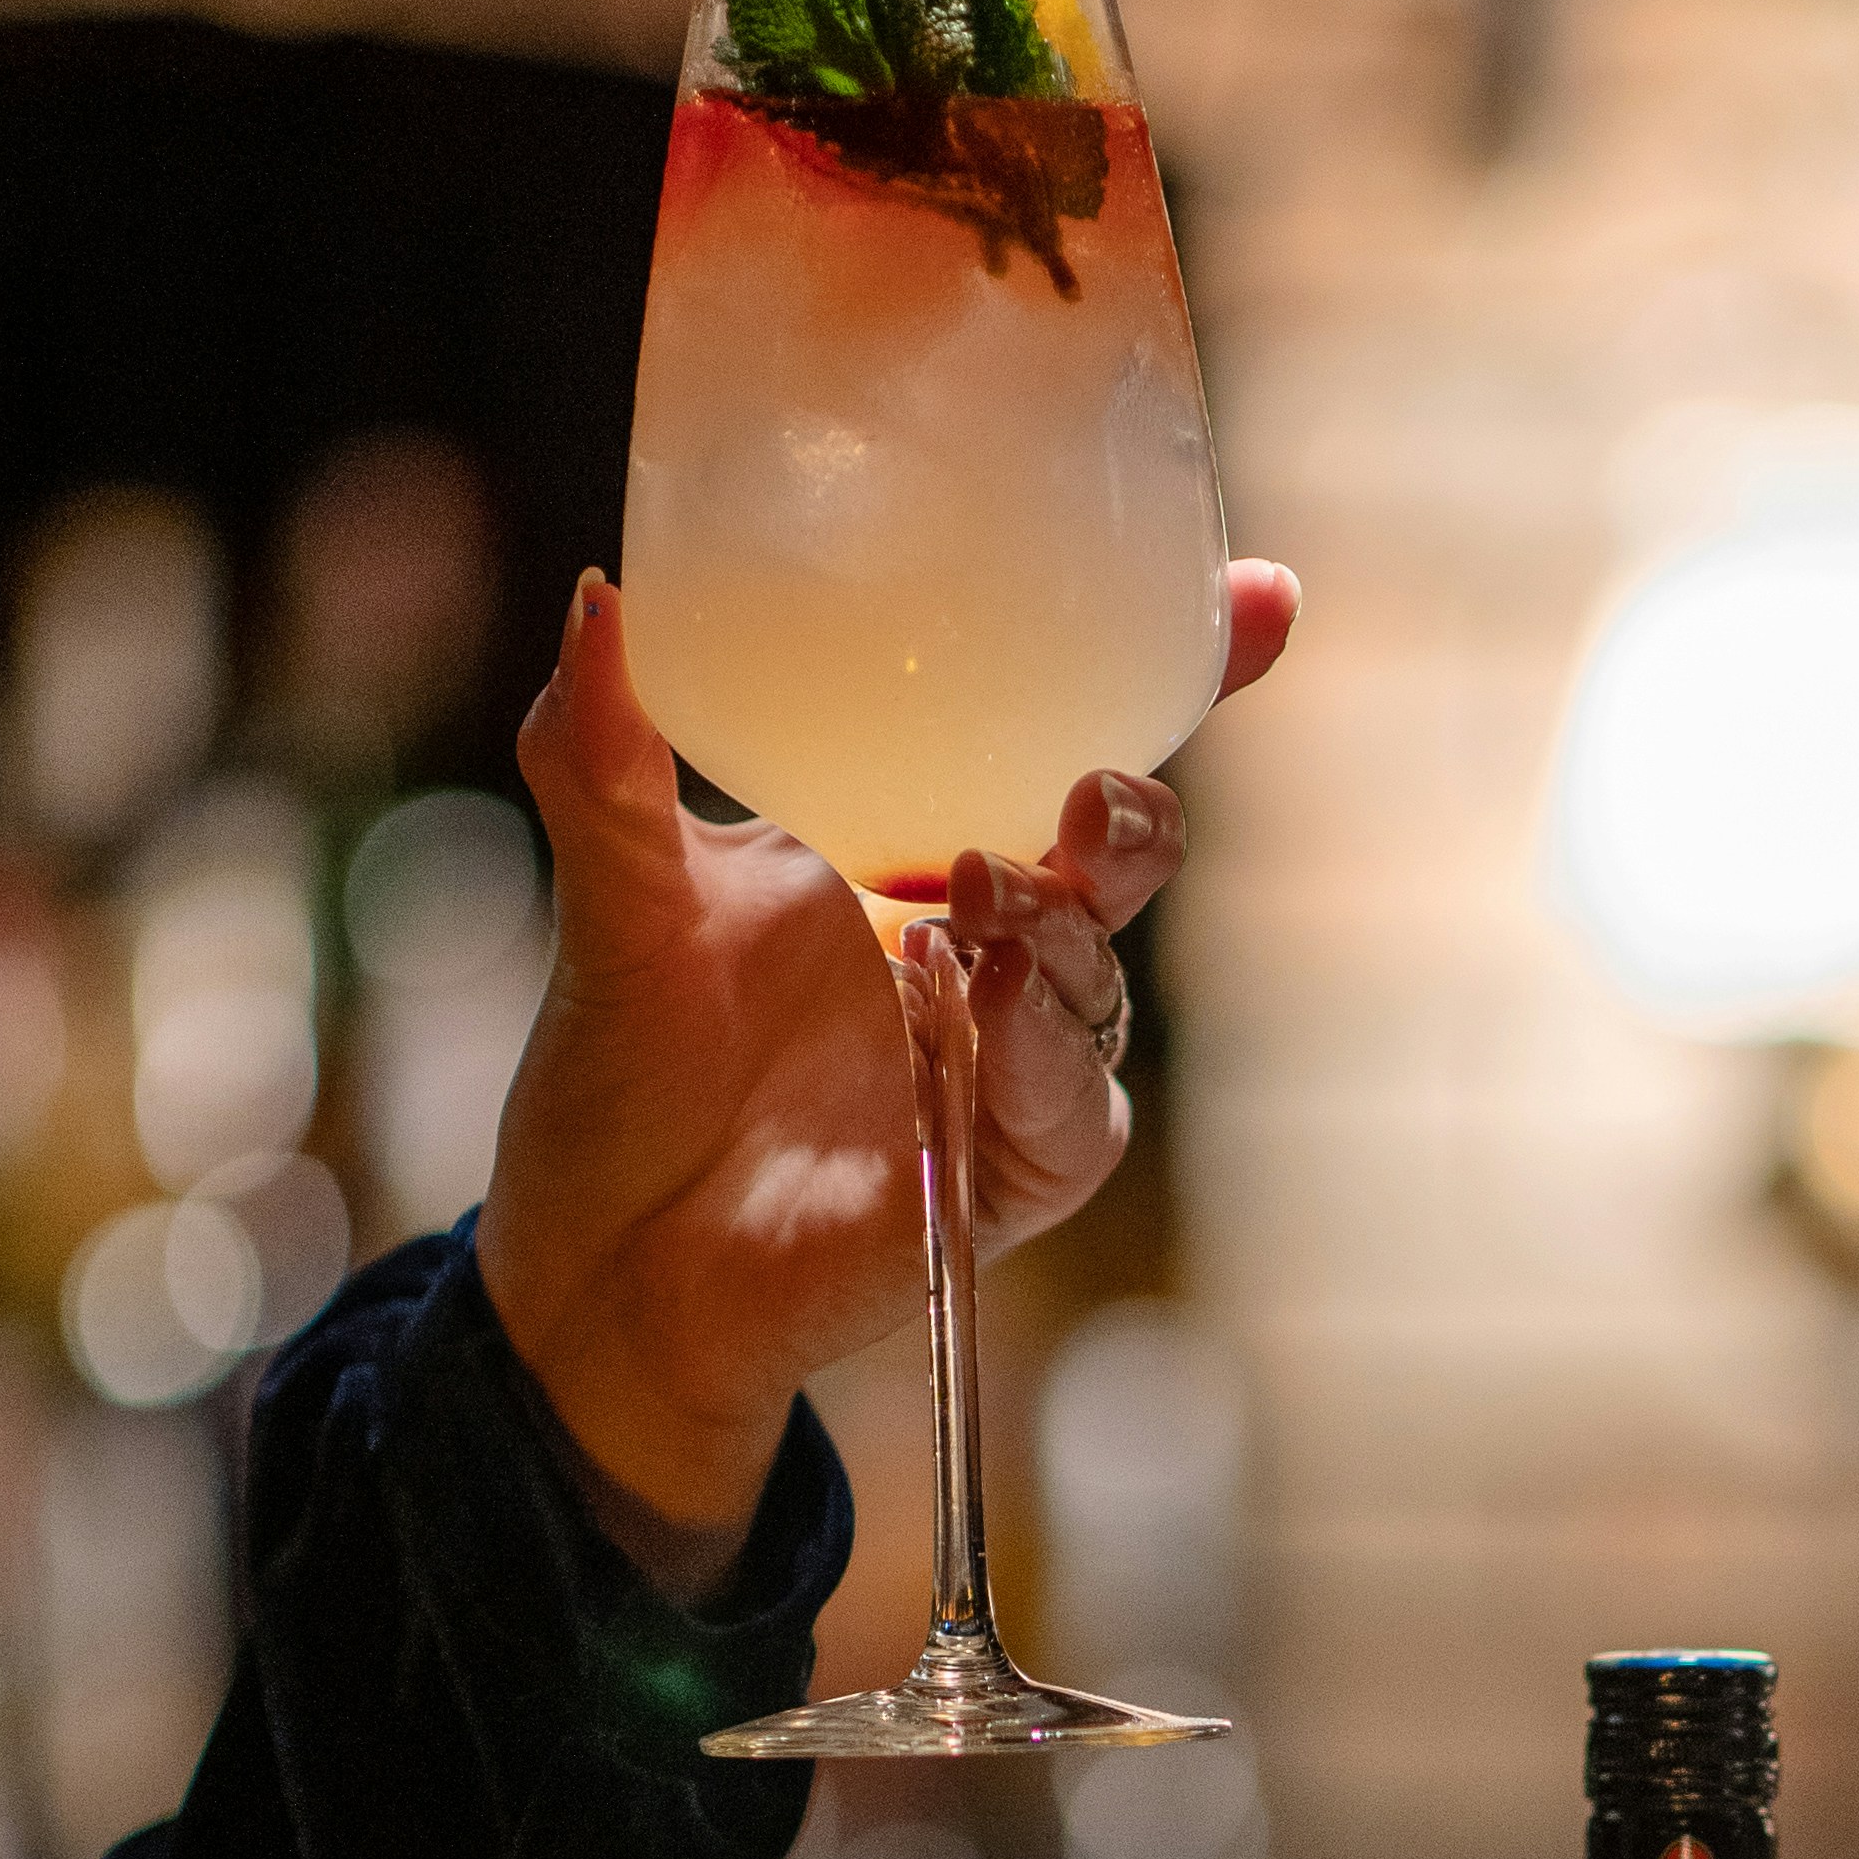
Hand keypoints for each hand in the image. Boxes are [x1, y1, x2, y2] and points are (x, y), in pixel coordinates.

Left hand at [480, 558, 1299, 1584]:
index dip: (1184, 669)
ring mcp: (1011, 1050)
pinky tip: (993, 1009)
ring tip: (977, 900)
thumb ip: (602, 755)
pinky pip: (1073, 1098)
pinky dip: (1042, 1050)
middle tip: (1086, 799)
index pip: (1064, 732)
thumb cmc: (622, 1070)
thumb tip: (597, 601)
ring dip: (1062, 930)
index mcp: (910, 832)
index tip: (1261, 600)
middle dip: (1136, 815)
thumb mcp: (615, 892)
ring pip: (1100, 973)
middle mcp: (985, 934)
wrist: (608, 1258)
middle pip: (1124, 854)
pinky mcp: (1015, 1161)